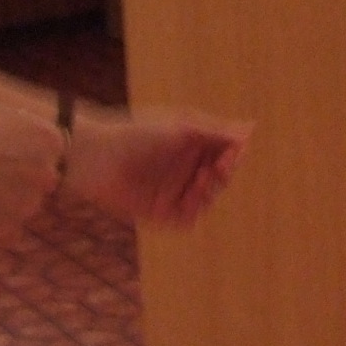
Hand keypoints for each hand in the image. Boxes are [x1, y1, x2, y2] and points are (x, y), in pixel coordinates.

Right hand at [0, 100, 63, 245]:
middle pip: (40, 182)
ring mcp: (28, 205)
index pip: (51, 153)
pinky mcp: (6, 231)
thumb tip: (25, 142)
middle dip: (20, 181)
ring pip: (22, 208)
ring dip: (4, 205)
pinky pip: (5, 233)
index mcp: (49, 141)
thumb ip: (21, 132)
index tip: (3, 154)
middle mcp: (46, 174)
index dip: (26, 154)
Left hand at [67, 111, 250, 227]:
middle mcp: (182, 170)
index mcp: (189, 145)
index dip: (234, 154)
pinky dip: (194, 210)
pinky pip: (185, 219)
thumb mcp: (181, 127)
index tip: (235, 150)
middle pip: (219, 178)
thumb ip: (216, 132)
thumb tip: (251, 129)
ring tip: (203, 178)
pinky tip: (192, 195)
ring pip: (205, 199)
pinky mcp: (157, 213)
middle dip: (225, 172)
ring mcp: (171, 192)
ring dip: (211, 191)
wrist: (94, 155)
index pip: (224, 153)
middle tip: (221, 165)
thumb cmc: (136, 132)